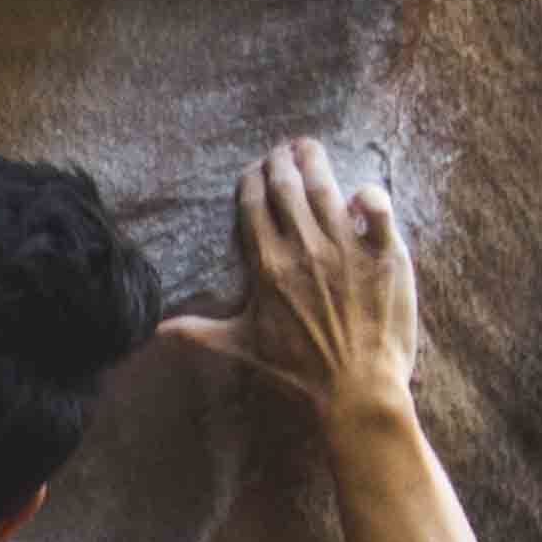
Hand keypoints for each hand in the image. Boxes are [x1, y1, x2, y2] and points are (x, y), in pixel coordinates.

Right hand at [166, 136, 415, 410]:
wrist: (356, 392)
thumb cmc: (297, 373)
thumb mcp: (242, 349)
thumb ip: (199, 331)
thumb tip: (156, 332)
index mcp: (268, 266)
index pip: (254, 204)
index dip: (253, 180)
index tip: (254, 171)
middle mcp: (305, 249)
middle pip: (289, 185)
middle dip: (282, 160)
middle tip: (284, 151)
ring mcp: (347, 249)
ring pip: (327, 187)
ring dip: (316, 162)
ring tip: (309, 150)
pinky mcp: (385, 255)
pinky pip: (378, 207)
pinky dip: (368, 195)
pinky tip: (359, 195)